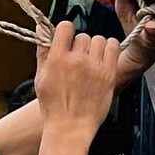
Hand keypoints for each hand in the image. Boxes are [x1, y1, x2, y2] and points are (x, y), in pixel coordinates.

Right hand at [34, 22, 124, 137]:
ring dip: (95, 47)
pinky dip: (110, 49)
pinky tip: (104, 58)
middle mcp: (77, 60)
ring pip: (99, 39)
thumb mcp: (40, 77)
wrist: (70, 127)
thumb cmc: (53, 105)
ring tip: (92, 60)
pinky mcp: (109, 74)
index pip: (65, 27)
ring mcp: (95, 67)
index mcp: (57, 58)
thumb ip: (42, 51)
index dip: (66, 31)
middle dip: (80, 45)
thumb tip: (40, 27)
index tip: (67, 40)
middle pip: (83, 36)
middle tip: (79, 58)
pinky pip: (114, 47)